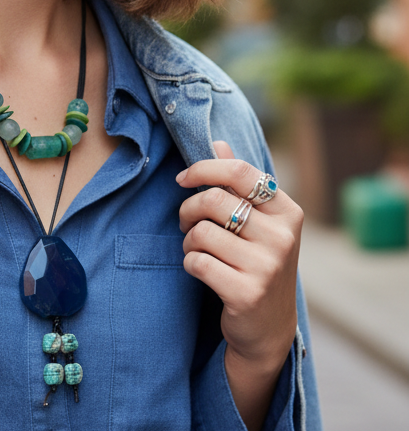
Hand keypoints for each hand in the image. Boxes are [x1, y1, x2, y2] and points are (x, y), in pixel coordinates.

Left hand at [176, 141, 302, 429]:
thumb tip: (218, 142)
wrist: (268, 327)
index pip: (240, 172)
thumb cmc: (256, 260)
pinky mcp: (247, 292)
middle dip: (189, 209)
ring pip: (202, 232)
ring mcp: (267, 266)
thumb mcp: (256, 220)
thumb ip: (238, 182)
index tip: (182, 178)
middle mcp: (283, 237)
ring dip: (189, 240)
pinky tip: (201, 270)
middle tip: (185, 221)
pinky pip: (197, 262)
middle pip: (214, 201)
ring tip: (198, 248)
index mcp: (287, 212)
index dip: (203, 169)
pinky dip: (190, 262)